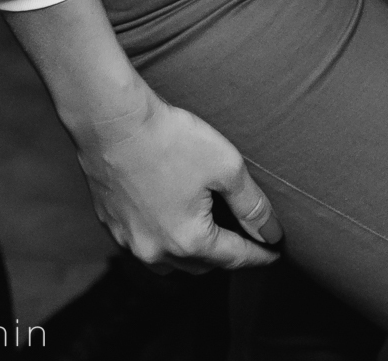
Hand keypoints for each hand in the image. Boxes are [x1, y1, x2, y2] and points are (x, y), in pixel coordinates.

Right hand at [4, 0, 279, 274]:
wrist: (112, 121)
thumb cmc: (170, 139)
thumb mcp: (225, 166)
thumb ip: (251, 204)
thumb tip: (271, 232)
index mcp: (188, 241)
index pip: (234, 258)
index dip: (259, 255)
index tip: (275, 254)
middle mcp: (155, 251)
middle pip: (202, 265)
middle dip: (225, 255)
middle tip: (244, 239)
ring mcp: (128, 240)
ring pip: (169, 262)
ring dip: (192, 253)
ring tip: (209, 234)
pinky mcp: (111, 223)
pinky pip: (144, 244)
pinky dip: (163, 239)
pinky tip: (169, 219)